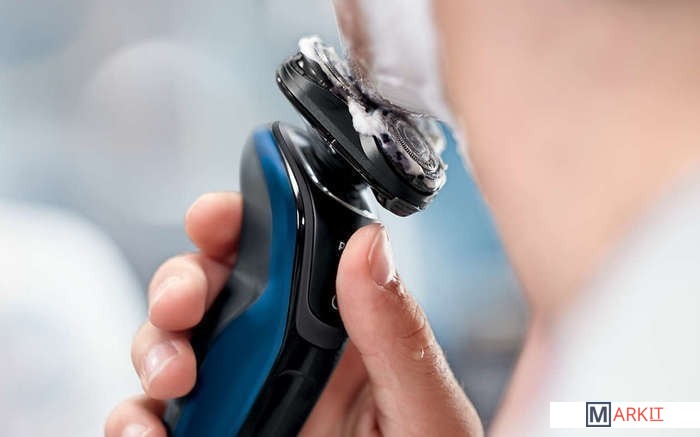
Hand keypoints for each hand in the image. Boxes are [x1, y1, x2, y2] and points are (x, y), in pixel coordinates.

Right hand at [105, 192, 482, 436]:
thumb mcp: (422, 407)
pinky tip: (147, 431)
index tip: (213, 219)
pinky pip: (156, 415)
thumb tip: (369, 244)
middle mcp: (284, 351)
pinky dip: (135, 416)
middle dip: (183, 281)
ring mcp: (244, 394)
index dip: (240, 222)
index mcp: (339, 326)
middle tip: (180, 305)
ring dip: (155, 346)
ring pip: (174, 344)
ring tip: (172, 379)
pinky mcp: (215, 433)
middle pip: (213, 288)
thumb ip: (398, 334)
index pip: (283, 251)